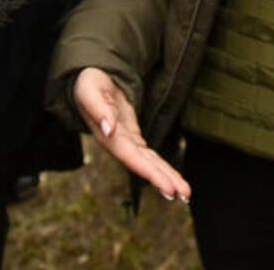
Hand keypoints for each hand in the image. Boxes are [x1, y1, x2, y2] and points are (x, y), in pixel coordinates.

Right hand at [72, 67, 190, 201]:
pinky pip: (149, 155)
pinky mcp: (132, 137)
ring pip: (149, 163)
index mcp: (108, 137)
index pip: (132, 158)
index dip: (150, 173)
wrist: (88, 80)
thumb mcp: (91, 91)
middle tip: (184, 194)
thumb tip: (109, 129)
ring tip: (185, 192)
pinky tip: (174, 178)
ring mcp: (126, 142)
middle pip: (143, 165)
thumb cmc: (88, 84)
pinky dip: (162, 167)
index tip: (168, 187)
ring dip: (167, 177)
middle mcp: (118, 144)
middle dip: (163, 180)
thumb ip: (99, 110)